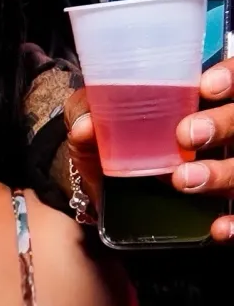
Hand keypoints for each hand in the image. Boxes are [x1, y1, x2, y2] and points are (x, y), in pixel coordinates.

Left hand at [70, 66, 233, 240]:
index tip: (206, 87)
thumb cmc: (108, 143)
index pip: (232, 79)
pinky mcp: (224, 205)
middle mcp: (223, 131)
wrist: (107, 192)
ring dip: (220, 173)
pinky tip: (217, 227)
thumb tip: (87, 126)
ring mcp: (228, 167)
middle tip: (187, 134)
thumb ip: (86, 113)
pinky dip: (233, 222)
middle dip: (222, 124)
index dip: (229, 78)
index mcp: (199, 99)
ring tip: (183, 179)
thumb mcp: (93, 121)